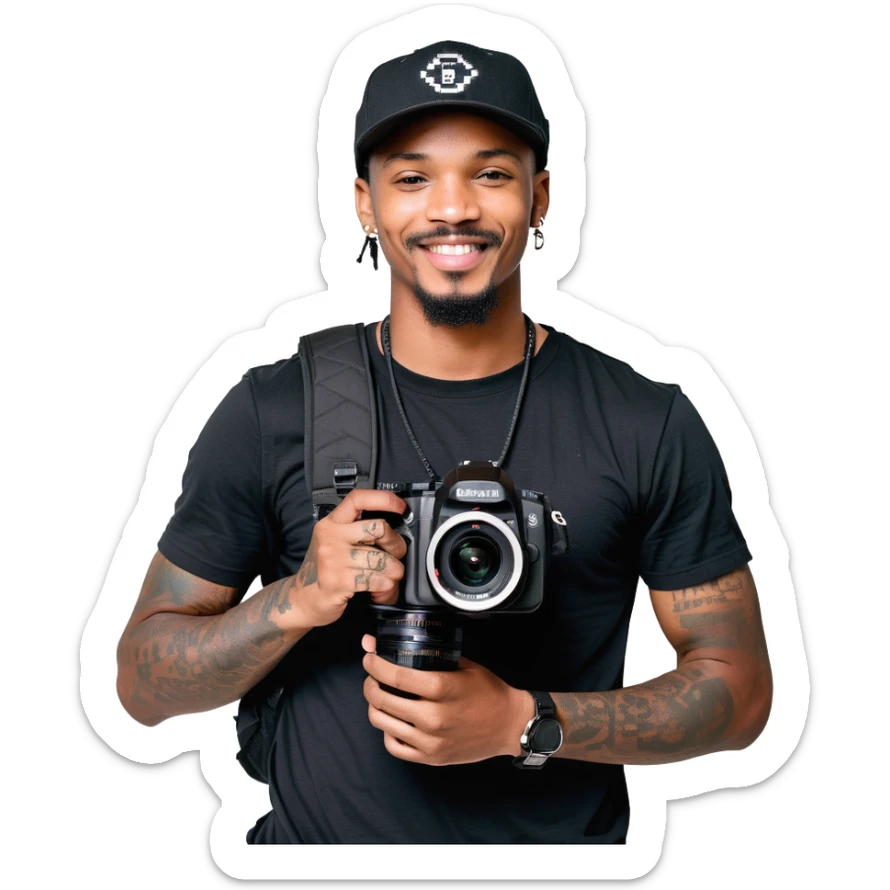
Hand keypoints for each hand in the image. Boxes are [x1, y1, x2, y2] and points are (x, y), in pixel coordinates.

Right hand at [289, 489, 408, 629]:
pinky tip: (378, 589)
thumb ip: (357, 531)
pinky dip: (386, 587)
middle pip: (380, 528)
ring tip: (389, 577)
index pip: (358, 499)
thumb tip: (394, 530)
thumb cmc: (326, 569)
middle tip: (395, 556)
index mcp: (331, 523)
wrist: (303, 600)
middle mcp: (330, 537)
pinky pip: (378, 580)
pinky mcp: (339, 581)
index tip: (402, 508)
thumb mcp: (335, 542)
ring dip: (394, 572)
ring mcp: (333, 559)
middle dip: (397, 545)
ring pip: (383, 559)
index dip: (385, 499)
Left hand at [361, 634, 533, 765]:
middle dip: (370, 683)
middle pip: (382, 699)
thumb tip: (400, 643)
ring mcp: (430, 741)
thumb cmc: (488, 692)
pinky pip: (393, 746)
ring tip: (379, 696)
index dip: (375, 665)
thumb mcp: (465, 665)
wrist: (510, 725)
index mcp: (443, 688)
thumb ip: (431, 656)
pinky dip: (387, 731)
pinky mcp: (430, 758)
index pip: (396, 676)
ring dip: (374, 705)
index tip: (369, 656)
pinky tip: (392, 719)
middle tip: (371, 675)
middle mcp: (433, 717)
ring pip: (382, 723)